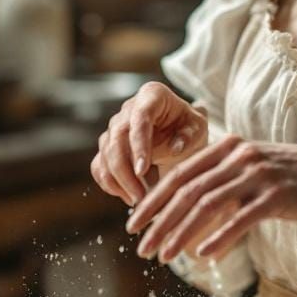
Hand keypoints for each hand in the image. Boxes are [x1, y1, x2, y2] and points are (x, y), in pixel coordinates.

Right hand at [90, 82, 207, 206]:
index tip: (142, 170)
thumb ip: (189, 135)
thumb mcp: (198, 126)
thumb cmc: (189, 125)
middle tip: (141, 196)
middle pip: (116, 140)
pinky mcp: (108, 146)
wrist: (179, 129)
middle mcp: (128, 109)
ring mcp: (115, 128)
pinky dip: (109, 184)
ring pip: (105, 155)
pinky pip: (99, 166)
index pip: (140, 118)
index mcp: (151, 95)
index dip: (138, 144)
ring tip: (139, 200)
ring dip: (118, 182)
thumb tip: (175, 148)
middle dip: (125, 172)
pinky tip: (127, 197)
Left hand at [124, 134, 296, 263]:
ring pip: (208, 205)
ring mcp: (259, 174)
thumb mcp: (253, 171)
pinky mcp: (278, 195)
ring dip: (181, 233)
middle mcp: (240, 156)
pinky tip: (203, 256)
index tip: (134, 224)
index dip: (153, 200)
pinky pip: (241, 218)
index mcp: (229, 147)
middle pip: (188, 190)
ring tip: (165, 257)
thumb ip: (222, 182)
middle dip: (159, 221)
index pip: (180, 174)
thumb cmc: (292, 179)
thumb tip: (186, 212)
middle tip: (141, 248)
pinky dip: (219, 237)